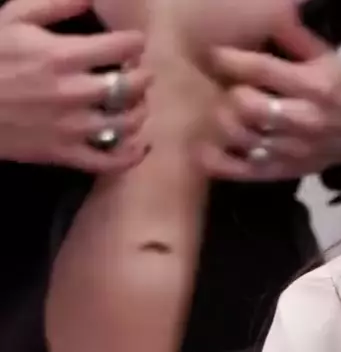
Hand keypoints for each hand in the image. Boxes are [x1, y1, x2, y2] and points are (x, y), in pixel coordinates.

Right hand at [0, 0, 150, 170]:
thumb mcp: (13, 17)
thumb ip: (56, 5)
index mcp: (62, 55)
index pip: (124, 47)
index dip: (134, 42)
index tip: (131, 43)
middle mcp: (74, 93)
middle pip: (134, 86)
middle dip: (141, 75)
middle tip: (135, 72)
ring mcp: (71, 127)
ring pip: (128, 123)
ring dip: (139, 110)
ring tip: (134, 102)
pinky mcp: (63, 153)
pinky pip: (110, 161)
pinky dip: (131, 154)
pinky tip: (137, 143)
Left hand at [200, 15, 340, 181]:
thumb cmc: (340, 91)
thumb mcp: (328, 59)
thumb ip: (296, 38)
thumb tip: (272, 12)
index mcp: (316, 88)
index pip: (261, 69)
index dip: (230, 58)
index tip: (216, 54)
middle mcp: (306, 121)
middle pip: (247, 105)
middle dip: (232, 92)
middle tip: (229, 88)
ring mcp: (294, 151)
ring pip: (241, 136)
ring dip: (225, 122)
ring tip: (224, 113)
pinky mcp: (284, 172)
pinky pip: (243, 170)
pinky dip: (219, 161)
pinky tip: (206, 149)